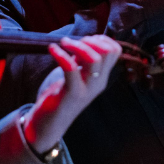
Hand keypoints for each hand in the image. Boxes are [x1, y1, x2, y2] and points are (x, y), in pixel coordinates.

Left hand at [22, 36, 122, 152]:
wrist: (49, 123)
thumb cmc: (60, 95)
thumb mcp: (76, 75)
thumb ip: (82, 61)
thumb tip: (83, 41)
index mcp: (101, 76)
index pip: (115, 51)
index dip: (102, 39)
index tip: (85, 40)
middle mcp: (98, 82)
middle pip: (108, 52)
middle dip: (90, 40)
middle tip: (72, 43)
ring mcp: (87, 89)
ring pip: (94, 59)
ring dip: (77, 45)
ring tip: (62, 43)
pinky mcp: (72, 94)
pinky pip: (71, 69)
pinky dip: (61, 54)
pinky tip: (52, 49)